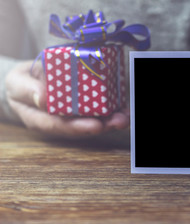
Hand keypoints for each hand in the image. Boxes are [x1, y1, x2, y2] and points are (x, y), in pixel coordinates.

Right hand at [5, 61, 128, 137]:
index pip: (59, 125)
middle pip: (82, 126)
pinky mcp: (82, 107)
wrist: (27, 82)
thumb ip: (27, 90)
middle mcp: (59, 121)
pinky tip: (124, 107)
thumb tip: (43, 98)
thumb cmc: (22, 85)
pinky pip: (97, 110)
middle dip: (103, 125)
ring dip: (111, 120)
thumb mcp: (16, 84)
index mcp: (40, 118)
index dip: (78, 127)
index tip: (96, 125)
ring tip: (125, 116)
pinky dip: (112, 109)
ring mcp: (72, 116)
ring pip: (93, 121)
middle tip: (119, 121)